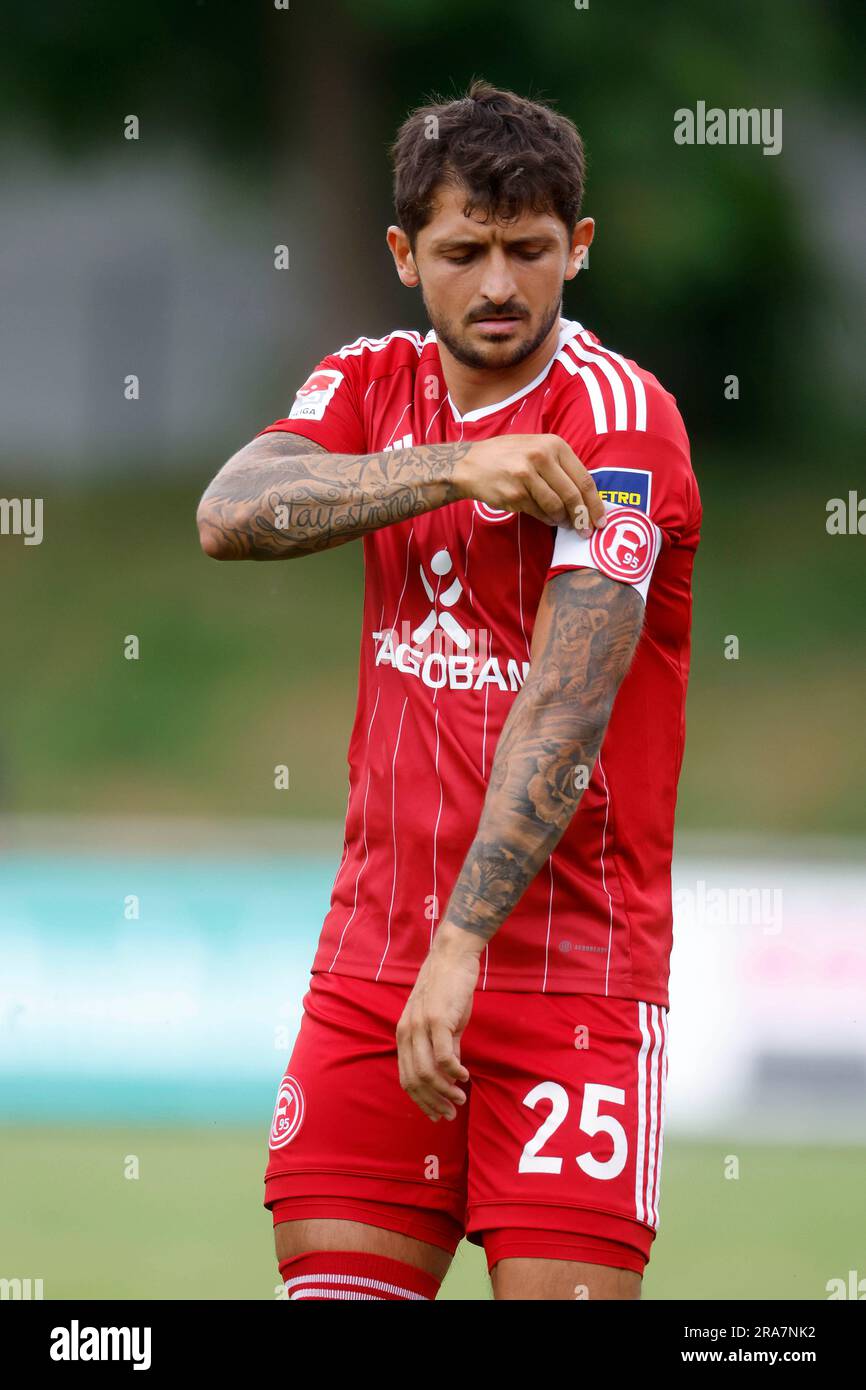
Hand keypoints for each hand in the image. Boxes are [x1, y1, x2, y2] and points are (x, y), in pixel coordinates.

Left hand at [396, 926, 480, 1120]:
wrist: (452, 957)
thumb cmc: (448, 989)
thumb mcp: (442, 1022)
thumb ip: (443, 1047)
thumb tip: (449, 1074)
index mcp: (404, 1035)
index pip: (406, 1077)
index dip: (422, 1100)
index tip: (438, 1113)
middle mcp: (407, 1033)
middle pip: (415, 1080)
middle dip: (433, 1102)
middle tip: (451, 1112)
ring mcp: (420, 1026)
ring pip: (428, 1072)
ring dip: (445, 1091)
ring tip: (460, 1098)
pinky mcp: (438, 1020)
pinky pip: (444, 1057)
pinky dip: (454, 1073)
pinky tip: (465, 1076)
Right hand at [454, 433, 607, 532]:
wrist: (470, 464)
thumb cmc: (507, 456)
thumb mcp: (536, 447)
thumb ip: (560, 465)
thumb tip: (585, 495)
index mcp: (553, 444)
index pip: (583, 478)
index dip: (594, 502)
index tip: (600, 518)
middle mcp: (541, 457)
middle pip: (572, 495)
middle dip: (582, 517)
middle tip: (586, 530)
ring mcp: (526, 476)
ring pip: (556, 506)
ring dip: (563, 520)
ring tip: (565, 524)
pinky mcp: (514, 494)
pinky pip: (539, 513)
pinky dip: (547, 519)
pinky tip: (548, 519)